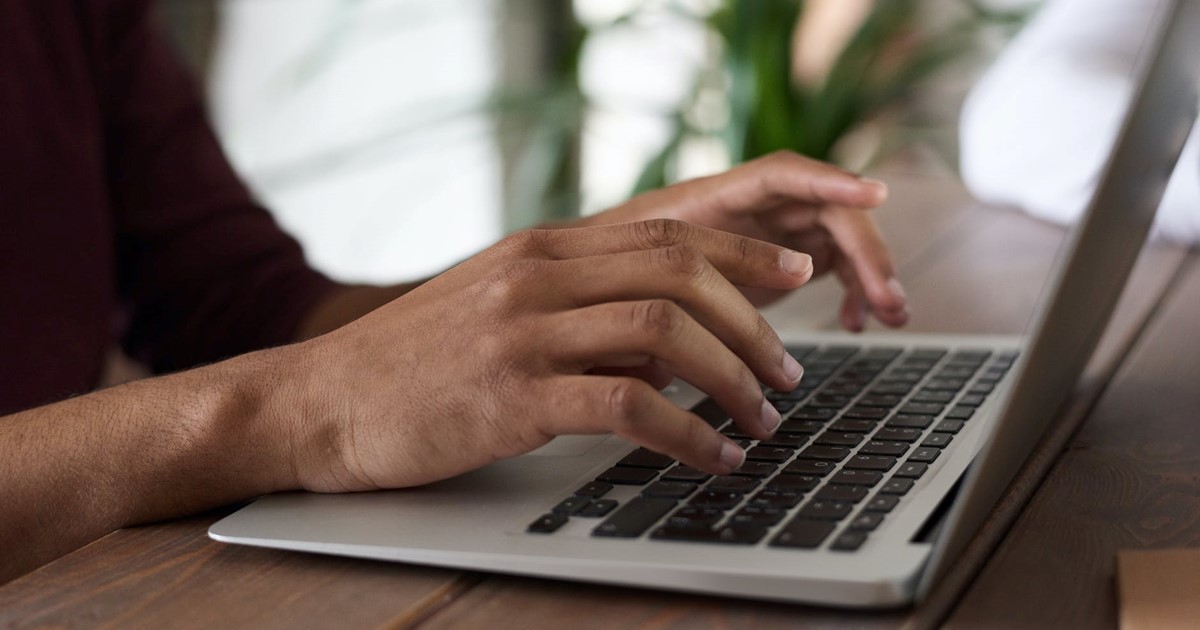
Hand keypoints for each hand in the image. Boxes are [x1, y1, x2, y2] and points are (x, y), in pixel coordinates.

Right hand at [283, 220, 813, 491]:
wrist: (318, 401)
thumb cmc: (413, 363)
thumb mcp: (498, 309)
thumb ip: (580, 309)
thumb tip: (669, 344)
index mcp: (541, 248)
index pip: (668, 232)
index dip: (744, 251)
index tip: (794, 274)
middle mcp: (538, 275)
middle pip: (681, 272)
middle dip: (754, 322)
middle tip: (788, 370)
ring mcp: (523, 332)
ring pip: (665, 332)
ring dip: (732, 378)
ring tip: (762, 418)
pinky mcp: (511, 395)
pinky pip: (627, 406)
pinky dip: (687, 433)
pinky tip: (714, 457)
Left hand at [575, 151, 907, 331]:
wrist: (596, 279)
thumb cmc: (605, 271)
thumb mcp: (625, 279)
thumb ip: (656, 292)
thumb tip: (677, 338)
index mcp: (714, 197)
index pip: (783, 175)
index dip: (830, 181)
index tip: (874, 195)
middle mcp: (751, 206)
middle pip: (828, 211)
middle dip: (866, 252)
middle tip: (889, 299)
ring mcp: (770, 231)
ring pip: (839, 240)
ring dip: (870, 274)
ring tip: (889, 317)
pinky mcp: (780, 260)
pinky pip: (833, 265)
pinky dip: (851, 291)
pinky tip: (857, 322)